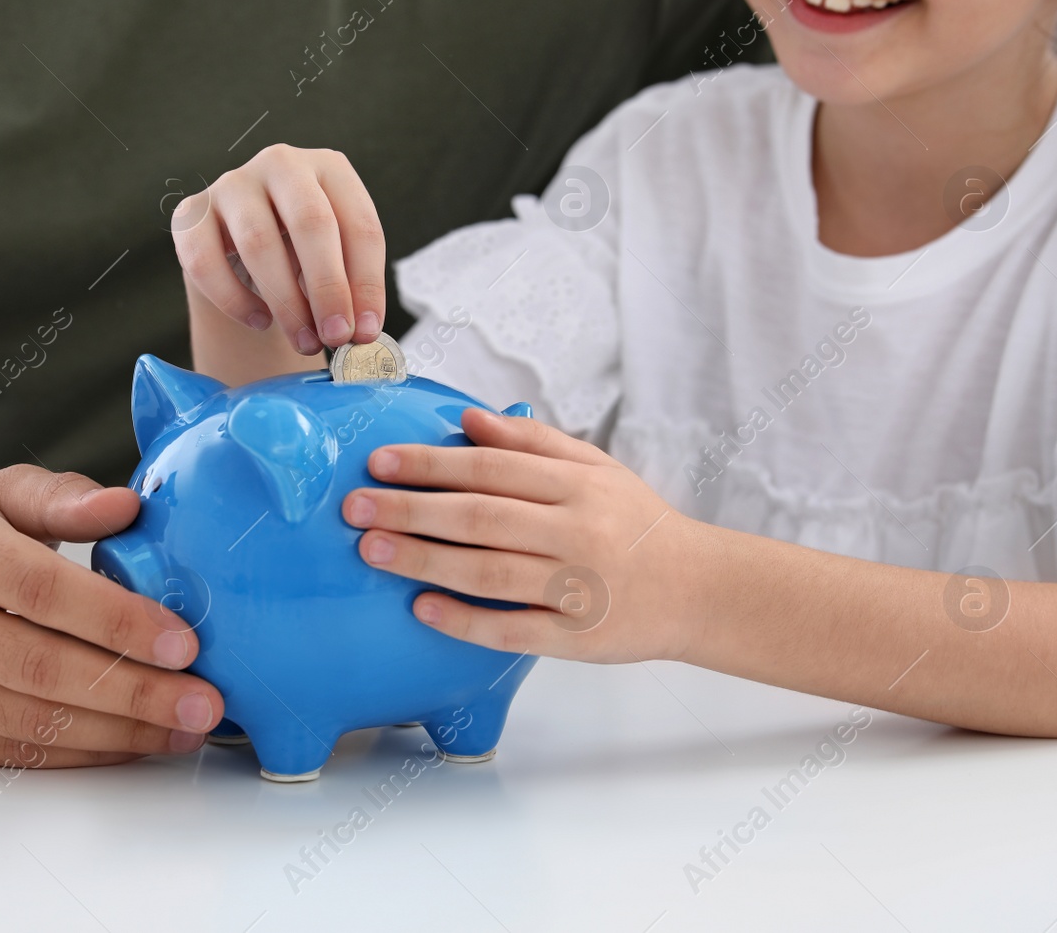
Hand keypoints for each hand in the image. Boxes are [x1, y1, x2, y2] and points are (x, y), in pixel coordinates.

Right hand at [0, 465, 222, 766]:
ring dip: (121, 731)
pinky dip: (82, 751)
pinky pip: (13, 749)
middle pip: (41, 667)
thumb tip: (129, 505)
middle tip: (206, 702)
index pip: (42, 591)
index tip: (185, 642)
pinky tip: (134, 741)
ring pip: (31, 719)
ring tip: (186, 727)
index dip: (118, 621)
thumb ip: (61, 498)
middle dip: (135, 691)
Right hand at [172, 144, 385, 355]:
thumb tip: (361, 331)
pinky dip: (234, 300)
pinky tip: (259, 321)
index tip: (366, 330)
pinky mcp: (191, 213)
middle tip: (335, 336)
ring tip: (302, 339)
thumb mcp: (336, 261)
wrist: (245, 250)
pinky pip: (205, 261)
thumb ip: (350, 288)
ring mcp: (233, 184)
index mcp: (329, 169)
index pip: (358, 223)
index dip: (366, 282)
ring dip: (285, 302)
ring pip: (258, 242)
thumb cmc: (301, 253)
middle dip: (328, 288)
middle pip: (311, 222)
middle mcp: (282, 164)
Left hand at [341, 409, 704, 663]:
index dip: (431, 464)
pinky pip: (512, 628)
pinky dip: (465, 619)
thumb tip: (468, 420)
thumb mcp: (596, 469)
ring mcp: (577, 587)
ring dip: (425, 560)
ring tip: (373, 550)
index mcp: (577, 486)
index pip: (491, 469)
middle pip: (481, 518)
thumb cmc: (637, 525)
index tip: (380, 462)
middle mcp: (577, 532)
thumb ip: (532, 444)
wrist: (700, 589)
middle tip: (356, 506)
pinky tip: (423, 608)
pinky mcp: (577, 637)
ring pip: (489, 571)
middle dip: (412, 509)